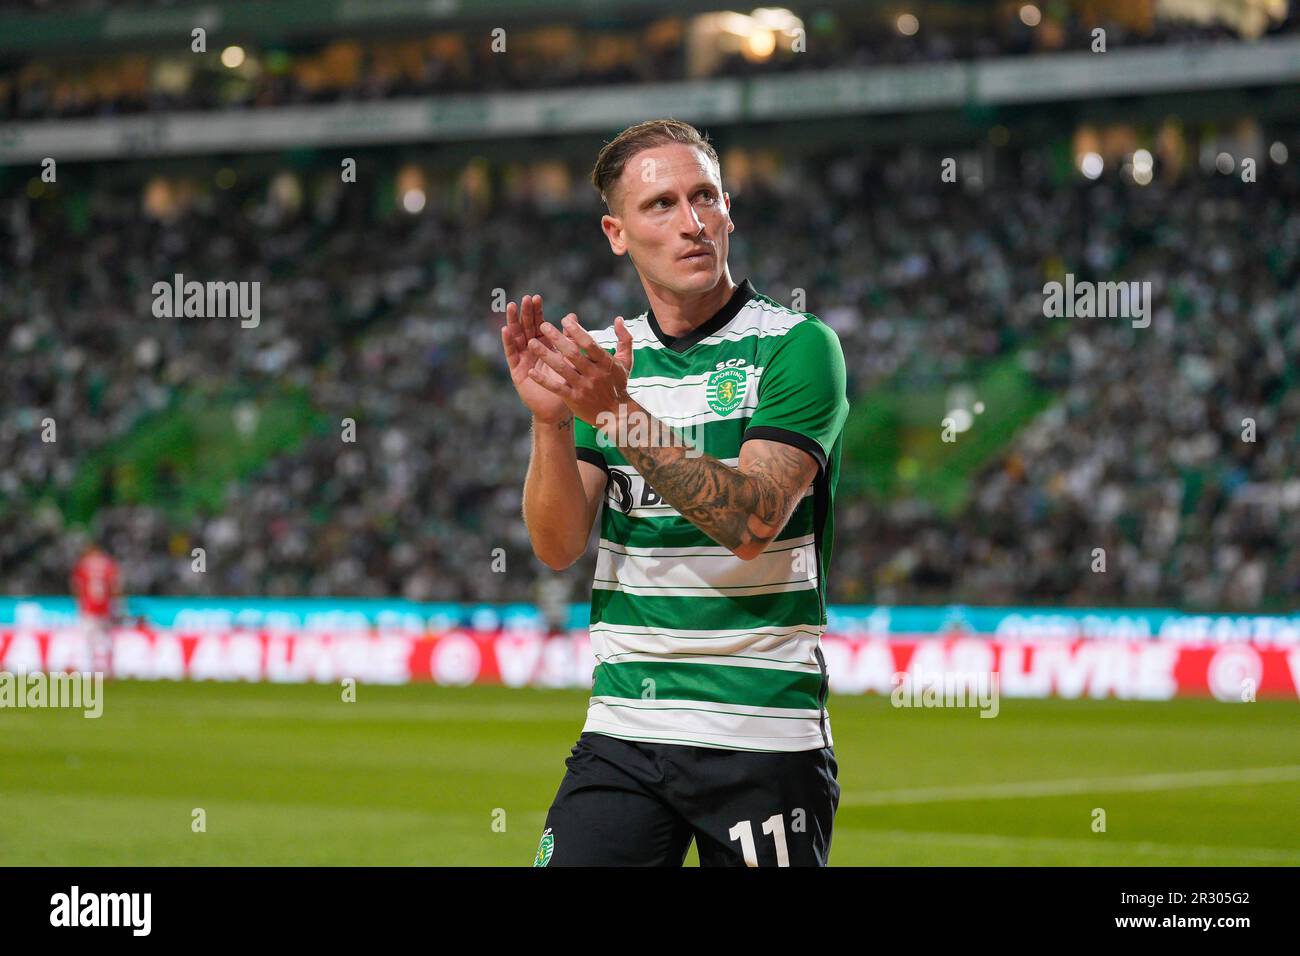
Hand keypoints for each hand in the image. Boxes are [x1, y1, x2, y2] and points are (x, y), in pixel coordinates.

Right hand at [500, 294, 571, 423]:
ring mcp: (523, 359)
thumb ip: (568, 338)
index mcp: (544, 345)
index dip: (537, 311)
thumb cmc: (565, 383)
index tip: (537, 297)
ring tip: (512, 307)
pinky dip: (508, 342)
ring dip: (514, 322)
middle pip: (526, 327)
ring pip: (517, 337)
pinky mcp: (517, 371)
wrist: (558, 409)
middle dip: (525, 313)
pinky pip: (512, 355)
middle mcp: (531, 350)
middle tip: (525, 299)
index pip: (538, 324)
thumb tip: (572, 316)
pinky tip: (506, 330)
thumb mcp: (568, 358)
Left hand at [527, 314, 633, 425]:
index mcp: (605, 362)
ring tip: (531, 343)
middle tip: (543, 325)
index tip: (565, 319)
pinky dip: (544, 381)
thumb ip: (624, 339)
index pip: (589, 344)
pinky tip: (531, 372)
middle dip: (557, 338)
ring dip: (546, 355)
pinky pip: (557, 388)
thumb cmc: (619, 384)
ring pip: (562, 369)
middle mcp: (594, 374)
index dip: (577, 331)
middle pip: (573, 354)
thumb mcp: (626, 361)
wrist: (617, 414)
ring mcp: (583, 387)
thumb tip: (618, 318)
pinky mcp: (574, 399)